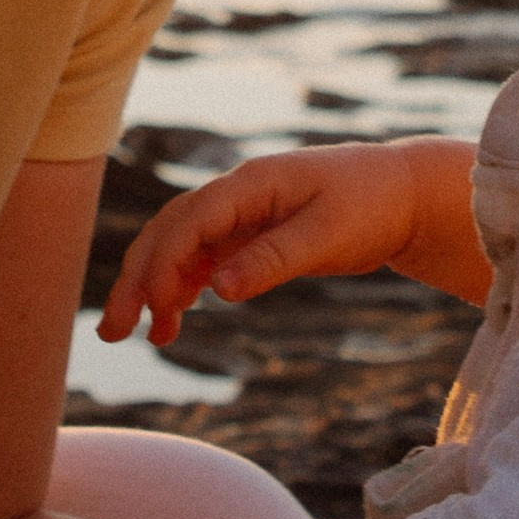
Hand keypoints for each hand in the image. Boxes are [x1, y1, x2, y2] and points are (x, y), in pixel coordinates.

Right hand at [103, 137, 480, 345]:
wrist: (405, 193)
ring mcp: (241, 213)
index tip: (158, 310)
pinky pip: (203, 257)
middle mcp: (237, 194)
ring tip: (137, 334)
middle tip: (113, 332)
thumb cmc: (372, 205)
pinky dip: (183, 285)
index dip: (165, 264)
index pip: (189, 221)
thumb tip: (218, 289)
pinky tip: (174, 317)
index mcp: (251, 183)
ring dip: (153, 285)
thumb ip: (273, 259)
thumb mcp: (328, 236)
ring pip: (179, 246)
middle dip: (138, 278)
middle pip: (169, 232)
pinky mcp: (252, 233)